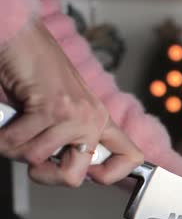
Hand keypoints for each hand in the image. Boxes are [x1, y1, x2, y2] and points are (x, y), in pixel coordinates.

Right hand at [0, 19, 142, 186]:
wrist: (23, 40)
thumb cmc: (36, 77)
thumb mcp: (60, 114)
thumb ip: (68, 142)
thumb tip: (61, 174)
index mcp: (100, 122)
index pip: (131, 158)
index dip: (111, 176)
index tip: (90, 176)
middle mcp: (94, 119)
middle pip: (74, 178)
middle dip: (43, 173)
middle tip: (31, 155)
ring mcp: (76, 114)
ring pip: (36, 159)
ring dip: (15, 148)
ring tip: (15, 128)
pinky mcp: (54, 108)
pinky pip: (20, 142)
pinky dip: (3, 137)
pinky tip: (5, 122)